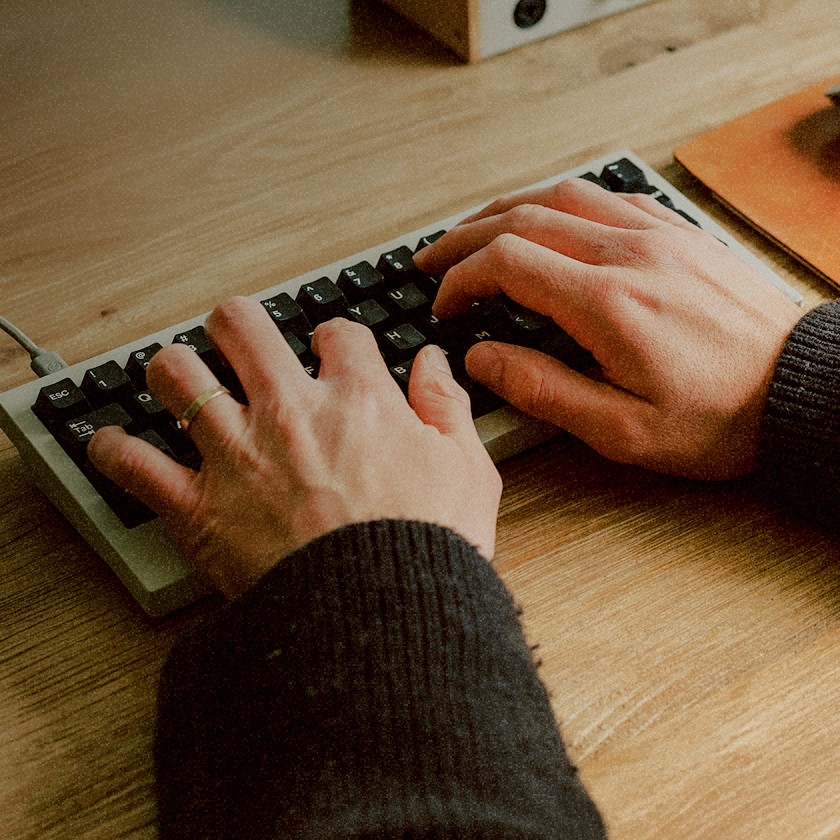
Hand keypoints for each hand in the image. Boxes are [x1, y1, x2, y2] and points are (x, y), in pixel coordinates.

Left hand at [88, 297, 500, 598]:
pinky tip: (112, 447)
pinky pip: (133, 465)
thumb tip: (433, 364)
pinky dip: (115, 453)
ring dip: (173, 372)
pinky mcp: (200, 510)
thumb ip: (448, 406)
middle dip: (236, 324)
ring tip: (177, 380)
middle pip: (240, 325)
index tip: (331, 354)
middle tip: (236, 339)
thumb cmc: (429, 550)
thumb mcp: (469, 471)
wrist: (384, 623)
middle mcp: (289, 413)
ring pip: (176, 375)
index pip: (336, 332)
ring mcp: (238, 456)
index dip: (334, 338)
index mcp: (357, 399)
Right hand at [415, 178, 802, 479]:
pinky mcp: (680, 233)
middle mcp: (630, 254)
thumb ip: (543, 390)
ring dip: (507, 208)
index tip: (445, 304)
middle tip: (434, 258)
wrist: (803, 391)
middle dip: (465, 236)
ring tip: (476, 230)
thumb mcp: (623, 431)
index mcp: (609, 303)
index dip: (461, 278)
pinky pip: (609, 196)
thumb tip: (482, 358)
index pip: (507, 262)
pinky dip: (562, 202)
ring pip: (563, 195)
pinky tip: (549, 220)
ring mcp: (659, 234)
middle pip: (522, 217)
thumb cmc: (720, 418)